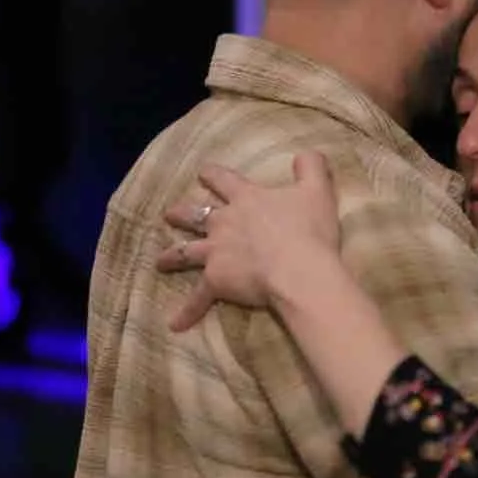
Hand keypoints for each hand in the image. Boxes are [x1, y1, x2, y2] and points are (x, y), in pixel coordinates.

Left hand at [157, 151, 341, 331]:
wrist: (299, 269)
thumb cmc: (309, 230)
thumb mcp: (317, 190)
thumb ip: (310, 167)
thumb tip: (305, 154)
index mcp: (247, 199)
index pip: (224, 181)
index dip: (214, 175)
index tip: (203, 172)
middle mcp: (224, 223)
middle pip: (196, 215)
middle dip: (182, 214)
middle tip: (170, 214)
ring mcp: (216, 252)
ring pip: (186, 252)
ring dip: (172, 257)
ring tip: (160, 261)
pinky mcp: (216, 281)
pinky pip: (198, 298)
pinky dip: (187, 311)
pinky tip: (175, 324)